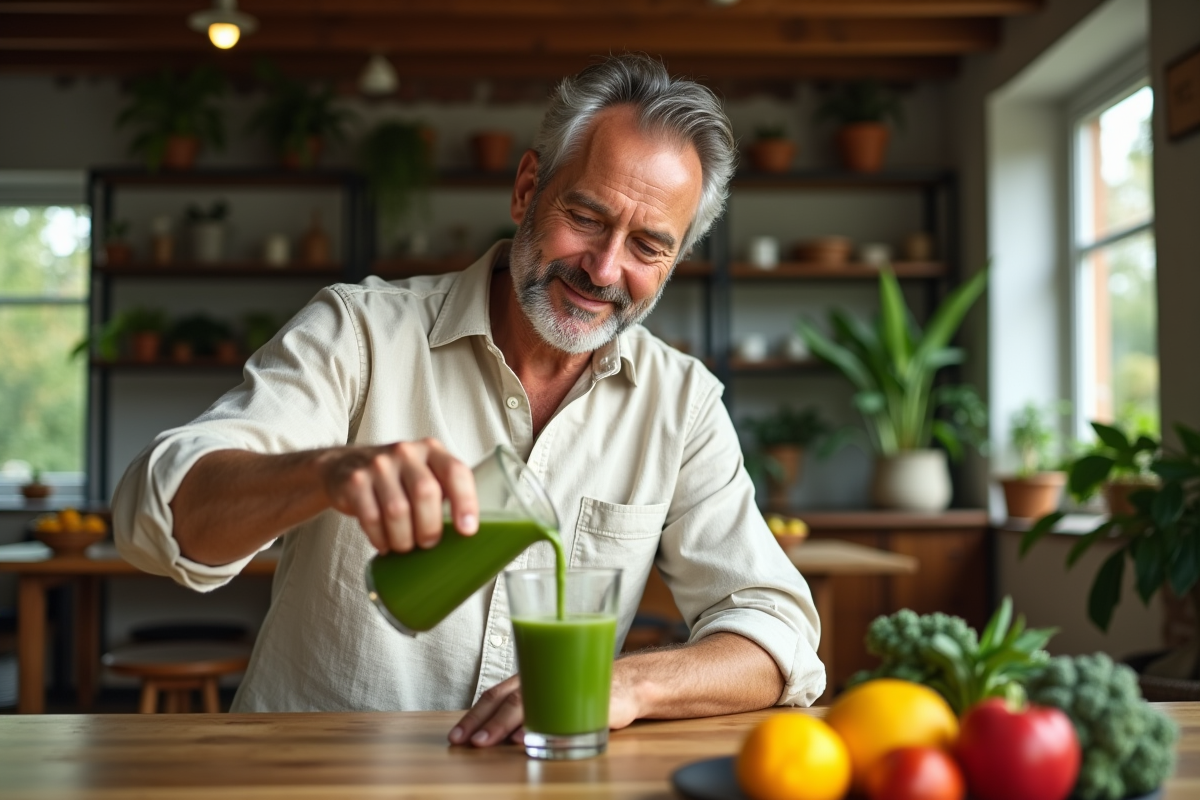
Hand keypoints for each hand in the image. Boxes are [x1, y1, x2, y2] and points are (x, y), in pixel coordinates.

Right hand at [317, 437, 477, 553]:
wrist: (345, 466)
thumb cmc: (398, 479)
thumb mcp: (424, 474)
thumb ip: (446, 494)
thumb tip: (471, 538)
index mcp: (432, 450)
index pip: (455, 472)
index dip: (466, 502)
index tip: (468, 531)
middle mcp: (406, 452)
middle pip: (426, 493)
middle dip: (430, 527)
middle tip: (429, 543)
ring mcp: (378, 465)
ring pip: (397, 510)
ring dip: (404, 538)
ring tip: (406, 547)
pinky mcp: (355, 482)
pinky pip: (371, 518)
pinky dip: (380, 539)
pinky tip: (385, 545)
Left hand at [447, 662, 644, 747]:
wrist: (627, 685)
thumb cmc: (581, 688)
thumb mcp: (550, 692)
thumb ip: (526, 706)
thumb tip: (493, 734)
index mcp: (529, 679)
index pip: (494, 696)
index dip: (473, 715)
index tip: (456, 736)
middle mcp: (541, 682)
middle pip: (505, 701)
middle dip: (483, 723)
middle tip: (467, 742)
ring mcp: (560, 693)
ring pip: (525, 706)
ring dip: (504, 726)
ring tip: (488, 741)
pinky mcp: (580, 705)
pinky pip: (556, 716)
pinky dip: (538, 728)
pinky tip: (528, 740)